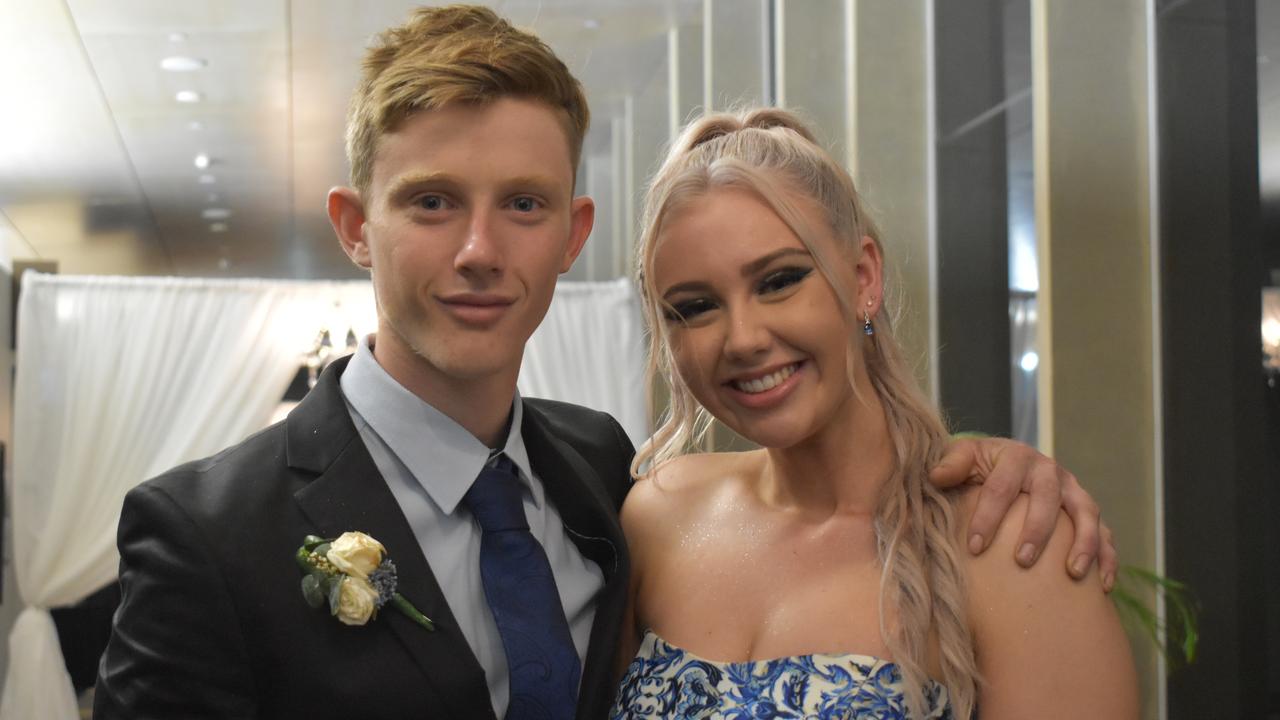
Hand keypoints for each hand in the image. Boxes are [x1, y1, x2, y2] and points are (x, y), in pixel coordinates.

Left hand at [929, 437, 1117, 591]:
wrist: (1006, 461)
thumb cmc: (980, 466)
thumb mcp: (964, 458)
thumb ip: (951, 465)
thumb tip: (936, 476)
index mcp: (1016, 457)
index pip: (1002, 487)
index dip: (988, 516)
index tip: (976, 547)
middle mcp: (1049, 471)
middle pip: (1048, 498)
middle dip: (1037, 530)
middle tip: (1022, 560)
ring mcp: (1073, 490)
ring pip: (1086, 513)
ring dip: (1083, 543)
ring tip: (1073, 573)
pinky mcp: (1086, 510)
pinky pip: (1107, 534)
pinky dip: (1108, 559)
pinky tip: (1103, 587)